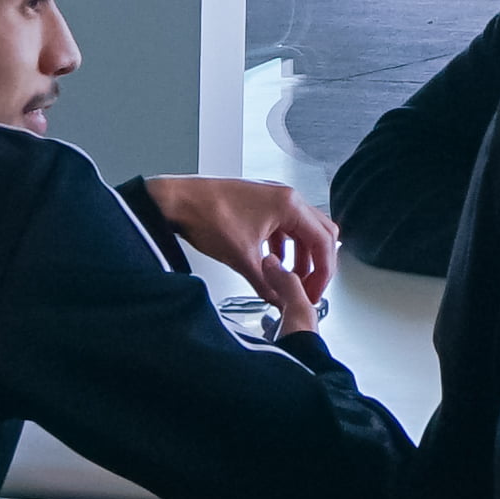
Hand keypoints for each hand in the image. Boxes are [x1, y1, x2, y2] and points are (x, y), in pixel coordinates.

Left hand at [132, 177, 334, 329]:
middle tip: (308, 288)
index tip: (316, 291)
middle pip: (319, 234)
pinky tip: (272, 264)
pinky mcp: (259, 204)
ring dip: (301, 256)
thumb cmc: (206, 215)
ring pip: (302, 231)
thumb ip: (265, 283)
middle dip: (317, 264)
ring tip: (290, 280)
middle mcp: (286, 198)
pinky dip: (284, 247)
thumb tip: (278, 300)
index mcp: (289, 205)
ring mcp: (273, 199)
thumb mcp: (241, 257)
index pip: (323, 242)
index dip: (323, 272)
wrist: (176, 201)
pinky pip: (284, 227)